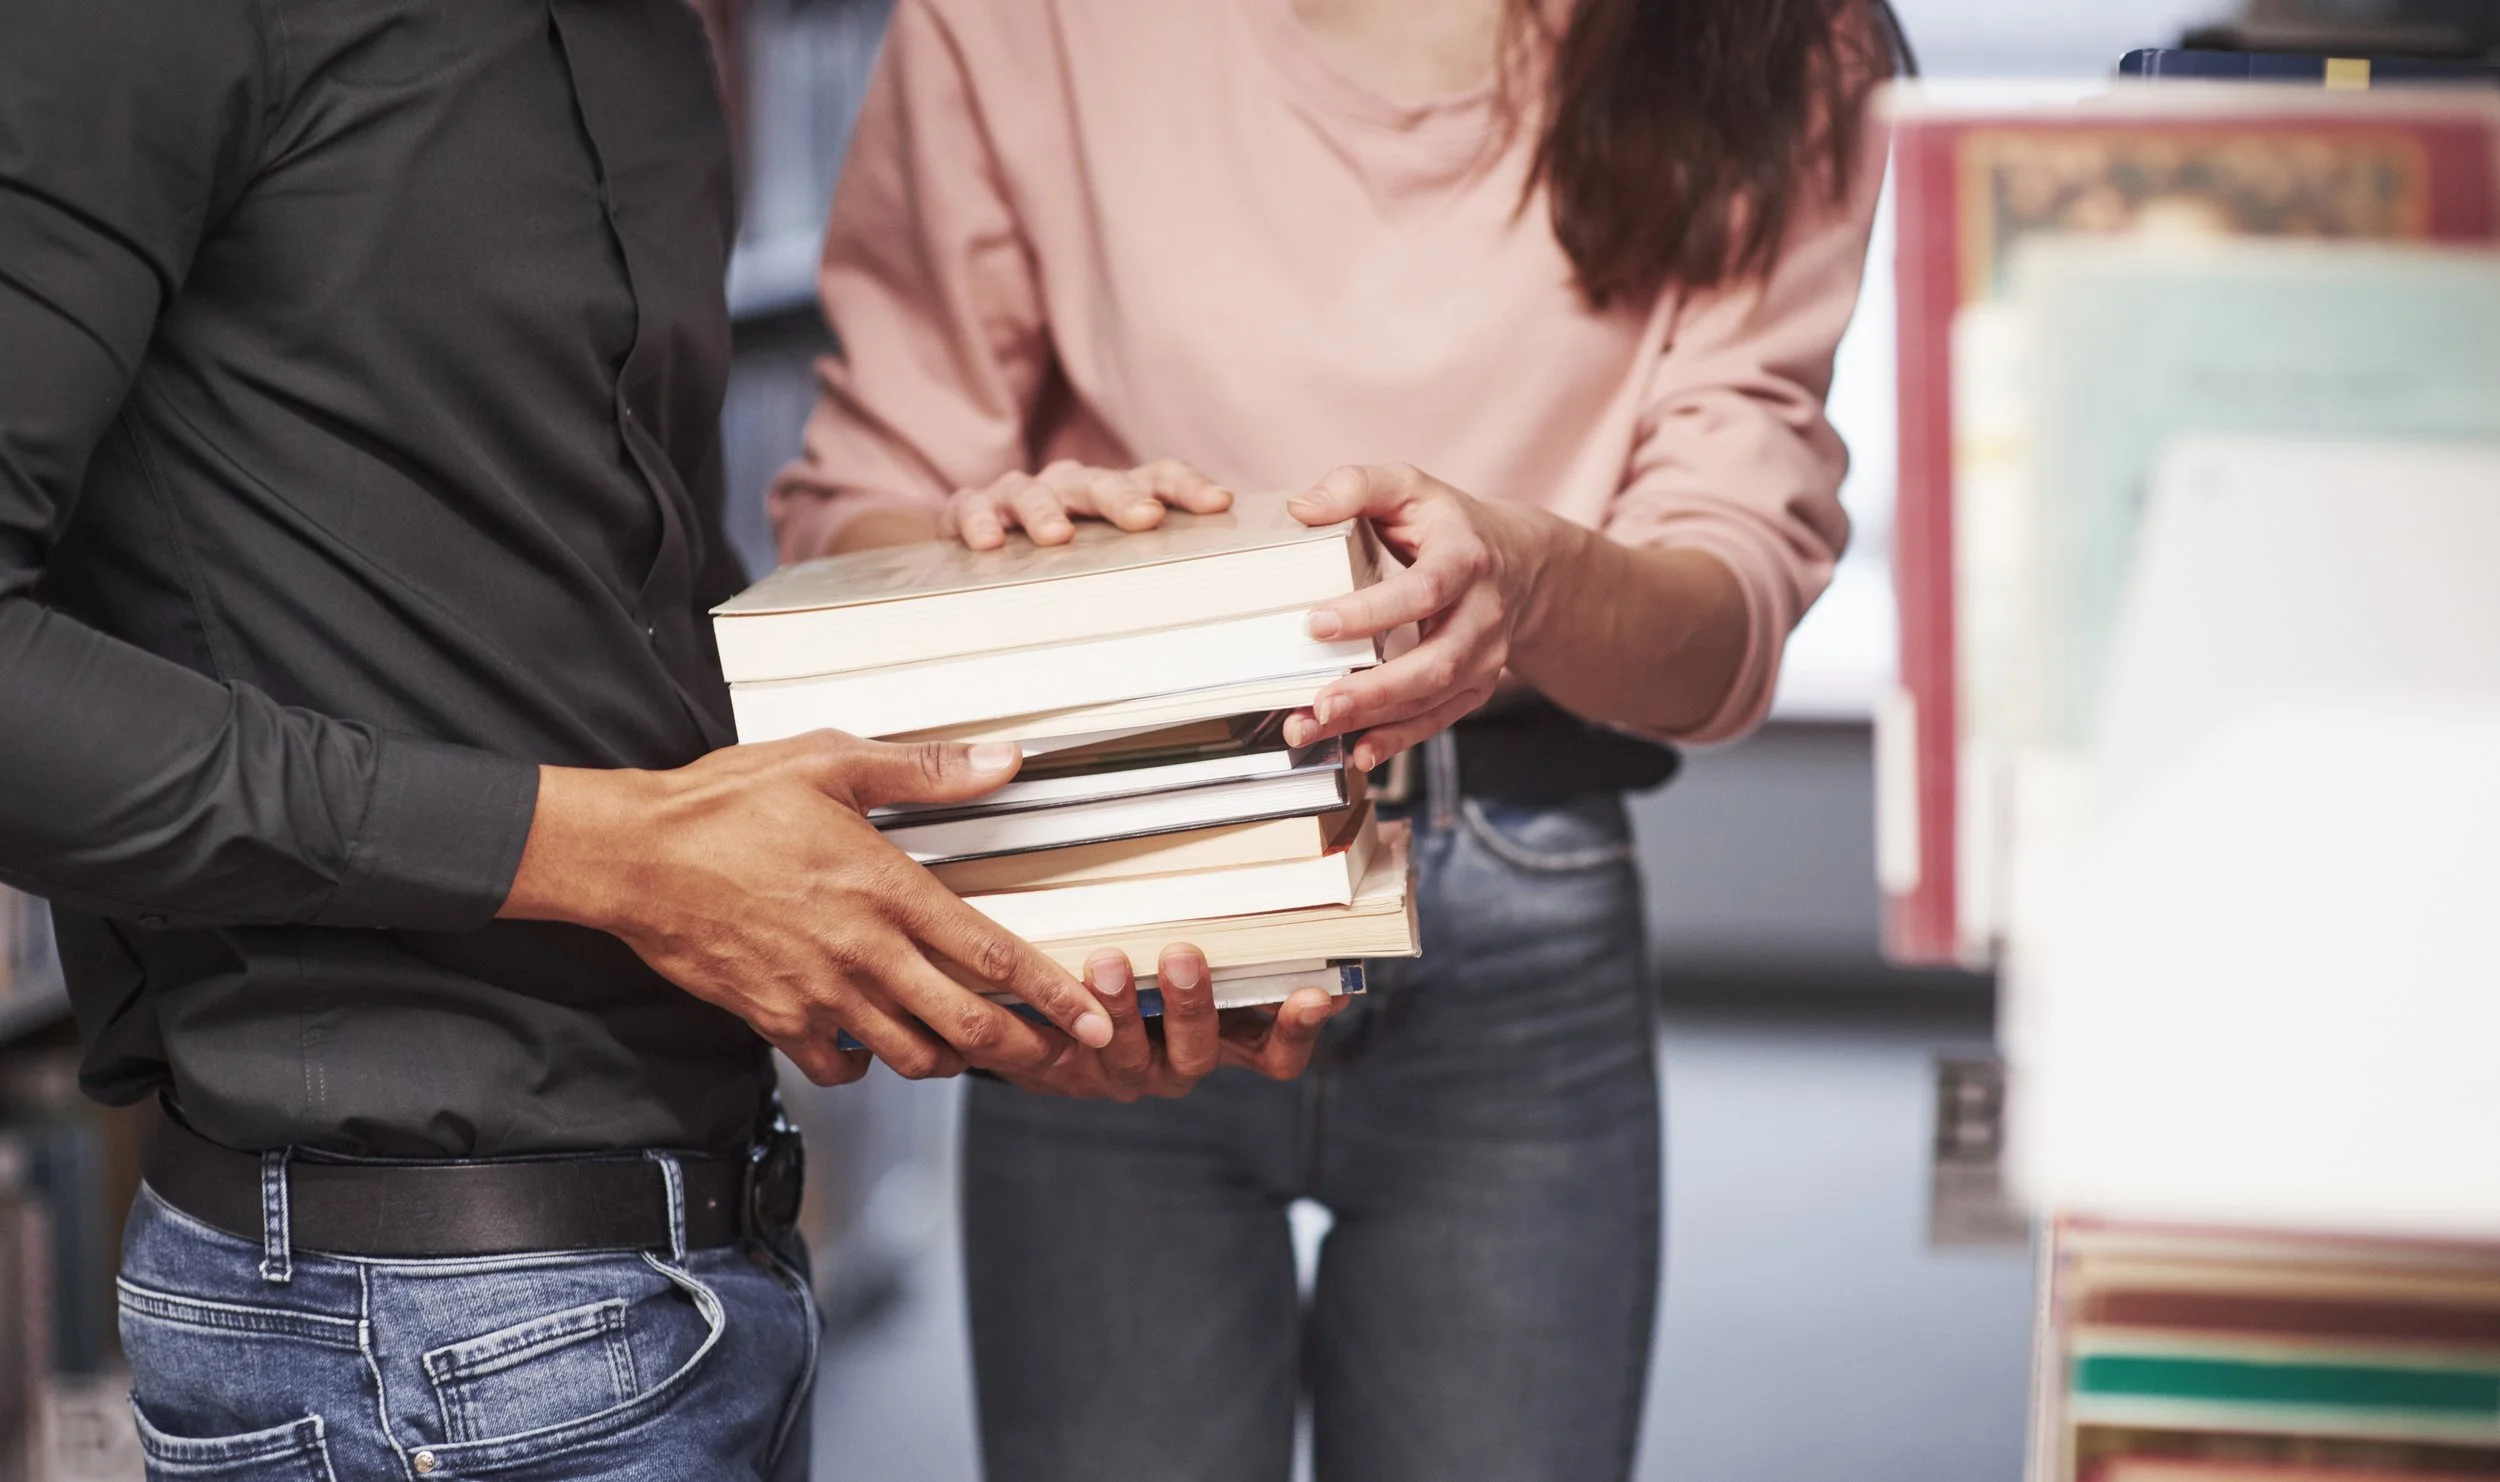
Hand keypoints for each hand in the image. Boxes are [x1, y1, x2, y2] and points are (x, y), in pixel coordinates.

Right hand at [501, 733, 1115, 1087]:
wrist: (635, 856)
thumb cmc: (728, 803)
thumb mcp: (832, 762)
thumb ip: (925, 769)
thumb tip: (1004, 759)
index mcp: (887, 890)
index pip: (991, 955)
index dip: (1052, 994)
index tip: (1093, 1017)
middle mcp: (862, 954)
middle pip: (965, 1028)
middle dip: (1024, 1051)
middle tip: (1060, 1058)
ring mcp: (819, 995)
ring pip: (910, 1056)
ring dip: (951, 1058)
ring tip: (973, 1048)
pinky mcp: (776, 1019)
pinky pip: (839, 1066)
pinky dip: (866, 1063)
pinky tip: (874, 1040)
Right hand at [942, 459, 1233, 550]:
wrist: (981, 533)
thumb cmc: (1059, 548)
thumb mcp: (1105, 551)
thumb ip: (1149, 561)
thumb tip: (1210, 594)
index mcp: (1110, 491)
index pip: (1156, 476)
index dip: (1187, 487)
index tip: (1218, 504)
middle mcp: (1069, 484)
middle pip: (1098, 483)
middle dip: (1123, 498)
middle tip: (1145, 517)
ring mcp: (1020, 493)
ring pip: (1032, 492)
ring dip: (1045, 512)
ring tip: (1056, 536)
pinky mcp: (974, 507)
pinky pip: (973, 508)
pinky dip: (979, 521)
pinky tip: (989, 541)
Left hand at [997, 947, 1346, 1100]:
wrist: (1057, 1007)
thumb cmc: (1150, 959)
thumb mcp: (1206, 946)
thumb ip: (1248, 931)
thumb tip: (1312, 886)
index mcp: (1225, 1040)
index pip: (1277, 1054)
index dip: (1296, 1029)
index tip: (1317, 993)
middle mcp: (1179, 1062)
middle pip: (1201, 1051)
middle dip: (1191, 1005)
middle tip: (1182, 955)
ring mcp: (1123, 1071)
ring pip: (1128, 1056)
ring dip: (1120, 1008)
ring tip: (1107, 960)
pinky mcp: (1066, 1071)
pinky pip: (1062, 1057)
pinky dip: (1060, 1020)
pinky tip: (1051, 983)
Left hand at [1285, 463, 1552, 768]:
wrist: (1517, 563)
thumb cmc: (1447, 525)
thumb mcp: (1408, 488)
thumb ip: (1356, 486)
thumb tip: (1302, 508)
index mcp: (1465, 559)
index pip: (1423, 590)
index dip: (1372, 611)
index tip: (1316, 624)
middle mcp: (1483, 615)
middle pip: (1435, 661)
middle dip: (1376, 688)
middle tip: (1319, 702)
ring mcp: (1484, 657)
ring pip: (1433, 698)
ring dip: (1374, 720)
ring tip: (1315, 727)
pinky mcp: (1475, 686)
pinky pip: (1438, 720)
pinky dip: (1398, 739)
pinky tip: (1358, 752)